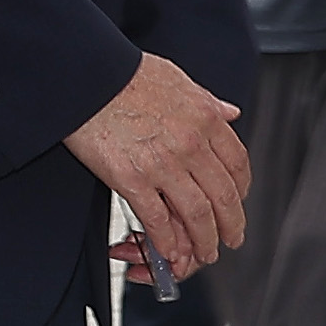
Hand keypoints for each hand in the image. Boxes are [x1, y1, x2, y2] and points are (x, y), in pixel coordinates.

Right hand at [61, 53, 247, 280]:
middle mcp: (190, 144)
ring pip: (197, 214)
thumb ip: (207, 100)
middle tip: (231, 239)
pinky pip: (157, 218)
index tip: (237, 202)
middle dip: (231, 225)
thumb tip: (231, 112)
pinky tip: (168, 251)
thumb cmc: (124, 72)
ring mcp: (162, 164)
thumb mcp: (177, 79)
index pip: (238, 164)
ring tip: (204, 253)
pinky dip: (166, 241)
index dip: (242, 190)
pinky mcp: (130, 179)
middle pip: (223, 196)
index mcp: (205, 119)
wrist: (83, 75)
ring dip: (204, 241)